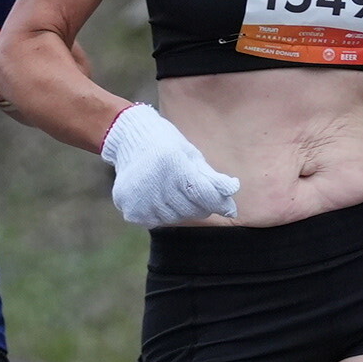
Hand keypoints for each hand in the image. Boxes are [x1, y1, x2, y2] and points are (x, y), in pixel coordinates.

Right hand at [100, 102, 238, 227]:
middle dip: (199, 204)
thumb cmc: (168, 146)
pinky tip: (157, 196)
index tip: (228, 206)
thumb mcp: (192, 156)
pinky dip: (161, 213)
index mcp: (173, 163)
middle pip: (191, 210)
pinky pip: (156, 222)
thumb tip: (232, 202)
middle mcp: (155, 182)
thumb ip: (213, 180)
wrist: (130, 139)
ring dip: (180, 209)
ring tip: (172, 190)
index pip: (205, 195)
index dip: (219, 203)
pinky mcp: (131, 210)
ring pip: (175, 218)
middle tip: (193, 190)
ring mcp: (141, 198)